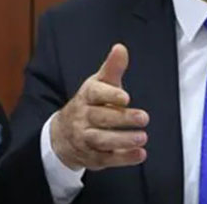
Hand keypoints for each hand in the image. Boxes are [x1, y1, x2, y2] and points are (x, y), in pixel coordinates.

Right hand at [50, 43, 148, 170]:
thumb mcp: (99, 84)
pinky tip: (140, 154)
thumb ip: (112, 68)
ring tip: (142, 137)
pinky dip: (123, 158)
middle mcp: (83, 117)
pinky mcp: (91, 156)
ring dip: (122, 140)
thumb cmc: (90, 103)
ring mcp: (85, 138)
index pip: (95, 93)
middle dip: (122, 119)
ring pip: (101, 140)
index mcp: (87, 96)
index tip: (126, 97)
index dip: (110, 95)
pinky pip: (106, 158)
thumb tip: (120, 48)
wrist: (63, 134)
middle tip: (144, 118)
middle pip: (100, 118)